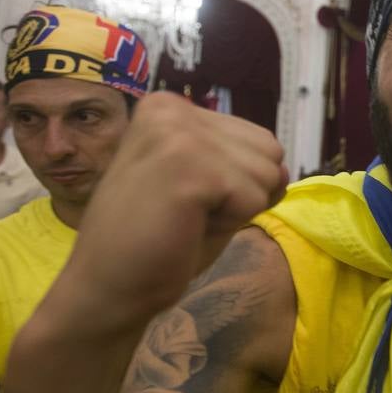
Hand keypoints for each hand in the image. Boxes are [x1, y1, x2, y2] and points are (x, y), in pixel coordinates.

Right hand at [59, 93, 286, 330]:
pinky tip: (185, 227)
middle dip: (241, 193)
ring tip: (184, 219)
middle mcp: (171, 107)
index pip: (258, 139)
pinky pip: (256, 199)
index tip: (186, 199)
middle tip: (187, 213)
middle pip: (270, 151)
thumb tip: (283, 170)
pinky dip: (231, 223)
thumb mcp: (209, 188)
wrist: (108, 285)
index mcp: (169, 107)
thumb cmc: (158, 241)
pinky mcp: (189, 165)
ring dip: (236, 209)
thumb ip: (245, 168)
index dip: (237, 183)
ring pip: (268, 174)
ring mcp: (178, 132)